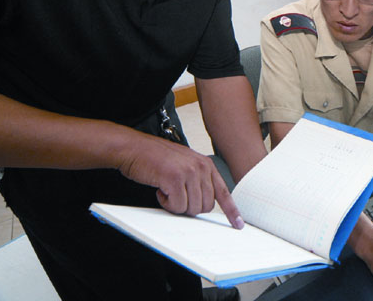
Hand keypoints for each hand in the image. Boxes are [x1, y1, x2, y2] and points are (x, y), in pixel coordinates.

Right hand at [116, 135, 243, 227]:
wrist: (134, 148)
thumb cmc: (156, 158)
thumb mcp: (185, 164)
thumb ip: (198, 180)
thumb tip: (204, 204)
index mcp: (206, 165)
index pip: (223, 192)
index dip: (231, 210)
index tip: (238, 224)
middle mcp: (201, 167)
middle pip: (206, 206)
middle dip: (190, 207)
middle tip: (175, 195)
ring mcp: (189, 172)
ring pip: (191, 208)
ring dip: (176, 205)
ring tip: (166, 189)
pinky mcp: (175, 179)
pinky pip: (177, 206)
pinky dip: (166, 203)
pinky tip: (160, 189)